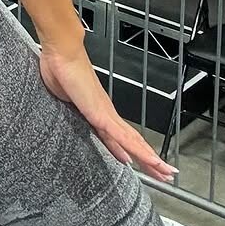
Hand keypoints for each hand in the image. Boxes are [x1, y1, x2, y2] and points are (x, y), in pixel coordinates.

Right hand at [39, 43, 177, 182]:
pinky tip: (149, 160)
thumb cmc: (60, 69)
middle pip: (132, 141)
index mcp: (97, 111)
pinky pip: (123, 138)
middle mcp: (106, 113)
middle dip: (148, 159)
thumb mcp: (62, 97)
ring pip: (133, 142)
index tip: (137, 162)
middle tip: (164, 172)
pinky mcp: (102, 115)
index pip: (118, 137)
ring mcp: (106, 114)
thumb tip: (64, 110)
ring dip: (150, 158)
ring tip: (164, 171)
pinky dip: (138, 150)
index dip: (129, 150)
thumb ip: (69, 108)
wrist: (62, 53)